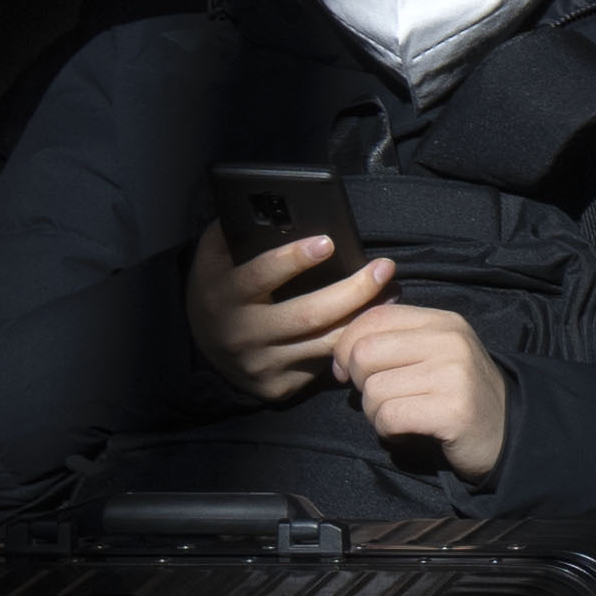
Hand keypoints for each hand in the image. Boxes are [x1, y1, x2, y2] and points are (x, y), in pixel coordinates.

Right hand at [190, 229, 398, 406]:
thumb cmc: (221, 290)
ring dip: (364, 318)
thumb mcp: (215, 259)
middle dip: (354, 290)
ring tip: (391, 292)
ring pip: (324, 343)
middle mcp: (241, 334)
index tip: (328, 242)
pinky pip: (323, 364)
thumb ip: (236, 234)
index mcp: (222, 296)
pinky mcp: (279, 385)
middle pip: (309, 315)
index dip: (293, 259)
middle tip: (385, 267)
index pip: (259, 277)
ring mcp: (262, 363)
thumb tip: (271, 209)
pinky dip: (351, 343)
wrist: (204, 348)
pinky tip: (372, 325)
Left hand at [332, 301, 513, 479]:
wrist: (509, 432)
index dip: (347, 346)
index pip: (373, 317)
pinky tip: (407, 431)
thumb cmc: (458, 394)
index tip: (352, 372)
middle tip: (379, 398)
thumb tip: (340, 352)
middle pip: (364, 353)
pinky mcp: (452, 410)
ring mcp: (454, 374)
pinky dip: (388, 431)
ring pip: (373, 390)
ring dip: (375, 413)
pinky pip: (389, 417)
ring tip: (400, 416)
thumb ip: (394, 340)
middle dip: (358, 382)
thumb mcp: (433, 353)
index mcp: (442, 321)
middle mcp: (449, 341)